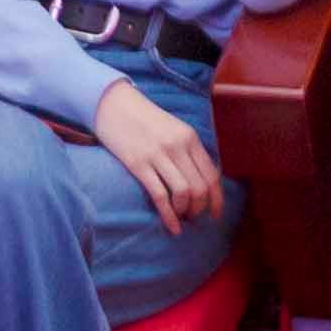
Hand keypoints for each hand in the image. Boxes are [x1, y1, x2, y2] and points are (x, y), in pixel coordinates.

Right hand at [92, 79, 223, 228]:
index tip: (215, 214)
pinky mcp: (138, 164)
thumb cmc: (145, 119)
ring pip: (183, 193)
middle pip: (200, 187)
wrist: (114, 104)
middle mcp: (177, 146)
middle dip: (200, 208)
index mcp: (190, 137)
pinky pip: (160, 196)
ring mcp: (158, 155)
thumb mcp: (174, 129)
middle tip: (194, 217)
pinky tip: (172, 226)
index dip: (216, 199)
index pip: (212, 175)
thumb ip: (189, 151)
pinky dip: (169, 216)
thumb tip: (202, 181)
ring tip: (181, 217)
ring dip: (185, 212)